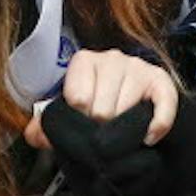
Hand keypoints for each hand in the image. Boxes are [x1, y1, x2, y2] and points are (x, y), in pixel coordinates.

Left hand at [23, 49, 178, 149]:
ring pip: (127, 112)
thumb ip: (48, 123)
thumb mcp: (70, 110)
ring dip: (124, 131)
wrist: (135, 101)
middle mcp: (112, 58)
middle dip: (101, 127)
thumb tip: (33, 135)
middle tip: (103, 129)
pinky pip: (161, 110)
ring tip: (120, 129)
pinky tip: (146, 137)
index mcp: (84, 60)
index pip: (77, 98)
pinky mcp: (161, 82)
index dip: (79, 118)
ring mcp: (138, 68)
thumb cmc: (97, 102)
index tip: (83, 121)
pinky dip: (154, 129)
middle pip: (102, 109)